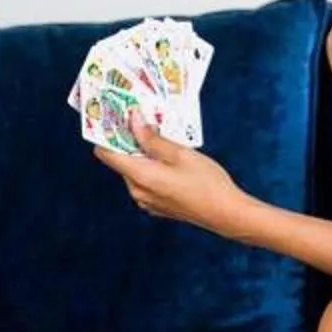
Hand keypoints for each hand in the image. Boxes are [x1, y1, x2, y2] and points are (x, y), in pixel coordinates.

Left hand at [91, 129, 250, 236]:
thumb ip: (152, 138)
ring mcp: (146, 201)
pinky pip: (145, 181)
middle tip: (143, 119)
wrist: (226, 214)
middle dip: (129, 140)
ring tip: (160, 136)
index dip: (107, 134)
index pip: (106, 154)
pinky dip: (151, 167)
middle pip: (121, 161)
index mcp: (140, 177)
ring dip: (142, 153)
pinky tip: (168, 158)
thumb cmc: (206, 182)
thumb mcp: (180, 154)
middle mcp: (137, 191)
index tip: (115, 118)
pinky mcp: (156, 205)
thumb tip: (133, 121)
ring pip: (134, 170)